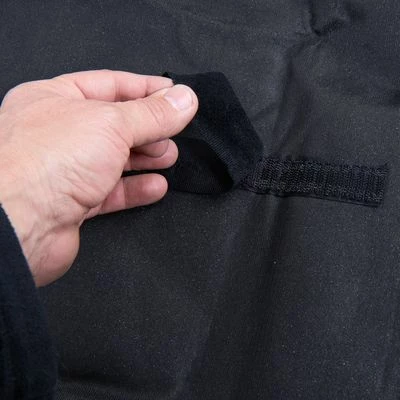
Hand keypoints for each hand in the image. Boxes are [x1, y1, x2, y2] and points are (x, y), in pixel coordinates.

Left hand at [0, 70, 197, 285]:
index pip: (110, 84)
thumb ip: (152, 113)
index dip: (146, 88)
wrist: (21, 224)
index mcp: (54, 98)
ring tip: (169, 157)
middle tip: (174, 132)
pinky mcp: (73, 203)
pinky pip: (110, 192)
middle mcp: (57, 133)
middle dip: (148, 128)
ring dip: (145, 158)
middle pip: (114, 124)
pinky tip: (156, 187)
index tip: (175, 95)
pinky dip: (135, 189)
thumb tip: (185, 99)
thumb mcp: (111, 123)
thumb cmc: (47, 162)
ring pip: (113, 159)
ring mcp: (64, 169)